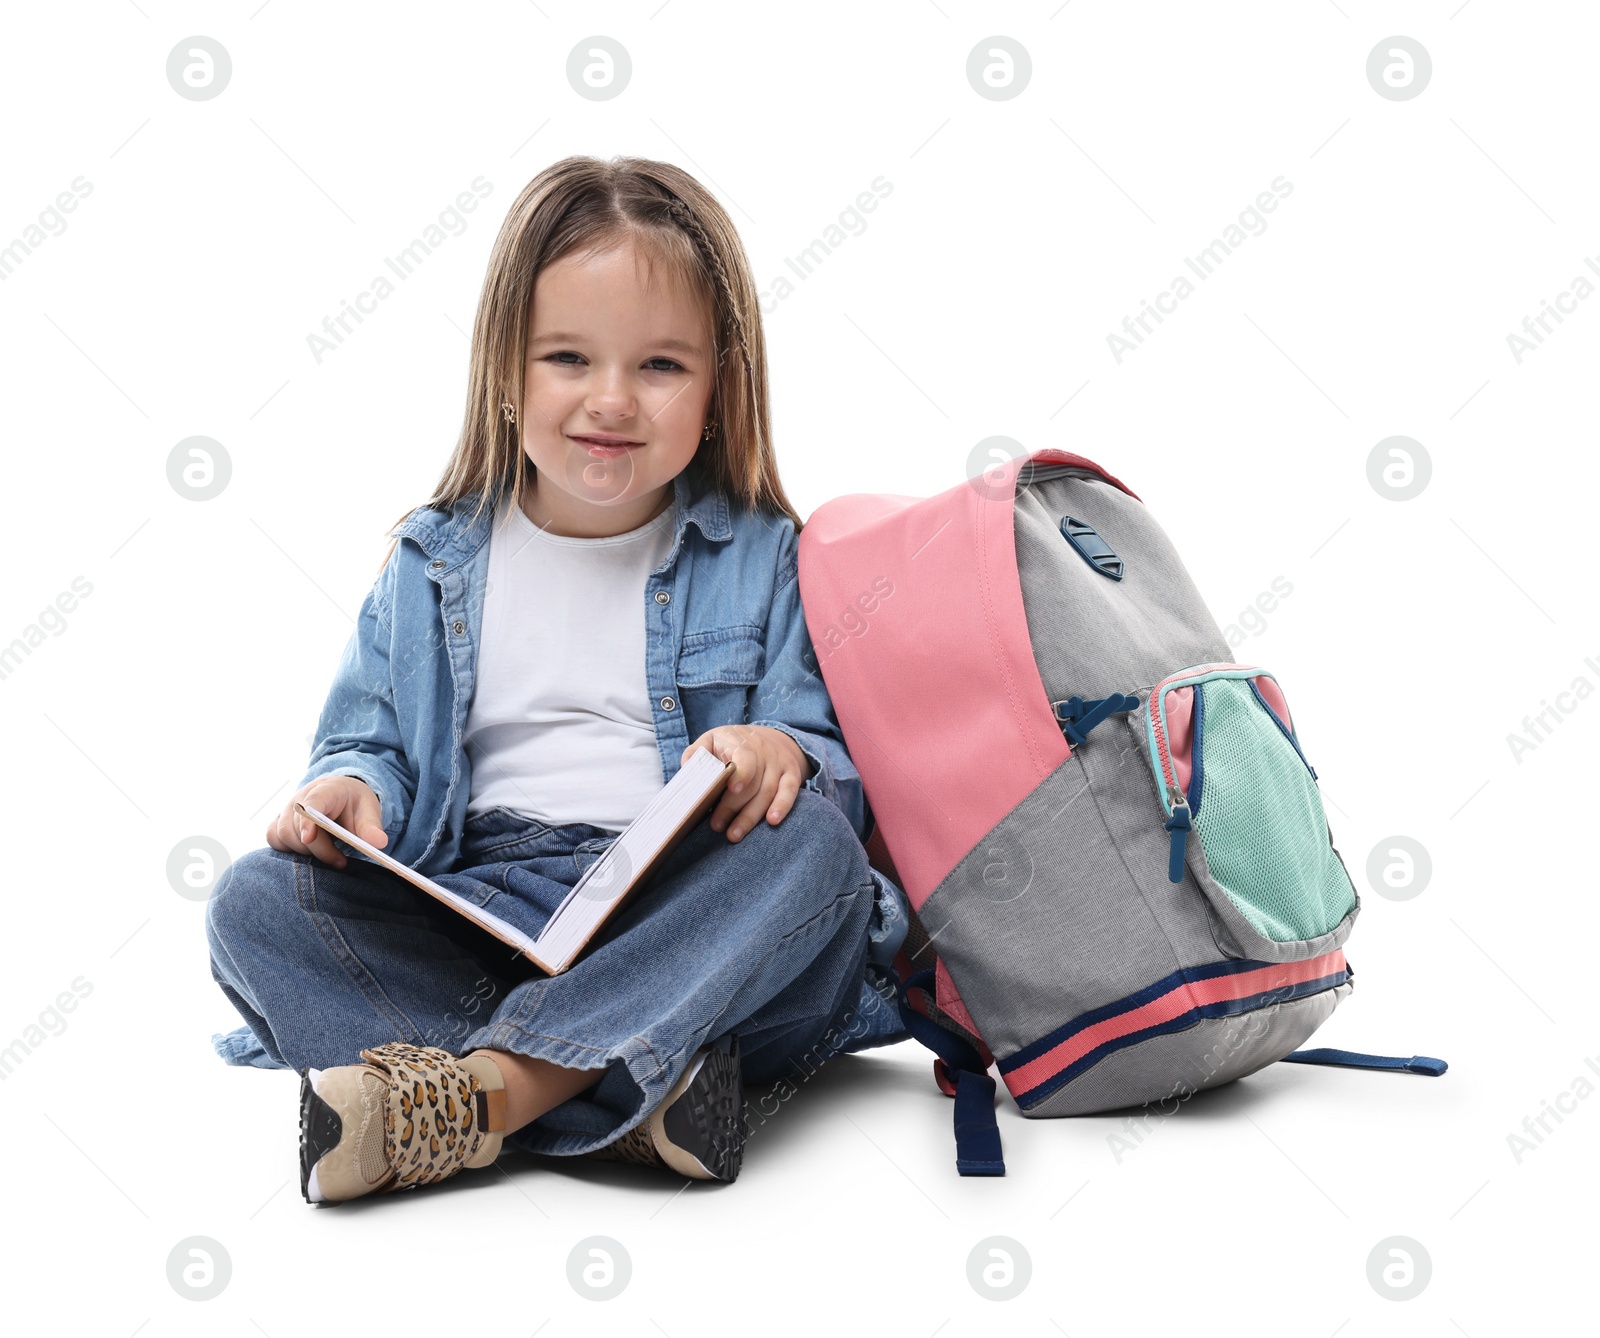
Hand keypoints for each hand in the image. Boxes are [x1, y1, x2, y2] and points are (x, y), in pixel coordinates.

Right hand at [267, 775, 385, 868]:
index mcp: (326, 790)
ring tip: (329, 855)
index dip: (307, 821)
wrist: (341, 795)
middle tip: (340, 861)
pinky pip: (273, 839)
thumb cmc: (354, 803)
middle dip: (317, 849)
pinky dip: (287, 850)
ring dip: (304, 852)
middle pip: (294, 826)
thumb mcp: (369, 810)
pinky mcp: (279, 822)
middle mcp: (300, 798)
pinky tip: (309, 853)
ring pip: (282, 835)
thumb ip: (372, 826)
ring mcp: (286, 809)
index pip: (310, 803)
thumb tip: (379, 843)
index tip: (309, 838)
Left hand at [682, 725, 808, 841]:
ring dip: (751, 816)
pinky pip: (790, 792)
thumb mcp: (713, 740)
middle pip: (752, 783)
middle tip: (717, 826)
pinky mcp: (792, 775)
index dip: (741, 773)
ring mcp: (780, 764)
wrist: (771, 737)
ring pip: (768, 792)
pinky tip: (773, 821)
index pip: (746, 757)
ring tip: (734, 834)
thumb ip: (698, 752)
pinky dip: (782, 806)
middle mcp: (764, 752)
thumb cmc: (732, 745)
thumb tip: (687, 768)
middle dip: (733, 807)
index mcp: (741, 742)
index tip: (732, 789)